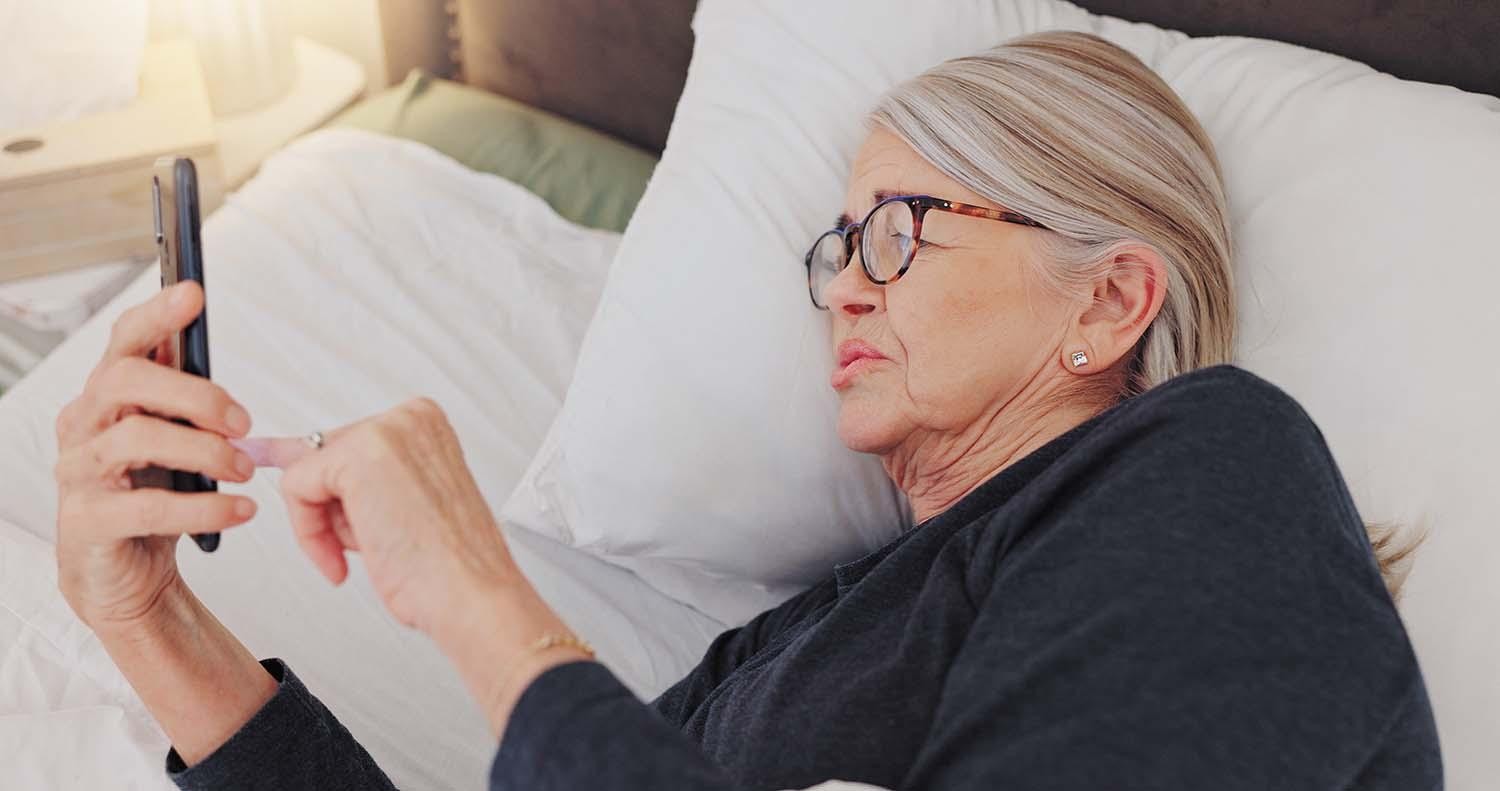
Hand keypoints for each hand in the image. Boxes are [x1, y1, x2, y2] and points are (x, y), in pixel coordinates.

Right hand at [54, 281, 257, 633]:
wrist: (124, 572)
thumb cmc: (152, 493)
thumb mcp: (175, 439)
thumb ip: (188, 404)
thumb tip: (221, 375)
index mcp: (107, 397)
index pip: (123, 342)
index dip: (155, 315)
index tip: (193, 294)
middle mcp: (84, 425)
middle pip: (124, 380)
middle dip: (195, 394)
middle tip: (242, 423)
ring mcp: (79, 472)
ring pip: (135, 438)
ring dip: (205, 451)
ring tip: (244, 470)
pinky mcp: (87, 522)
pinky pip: (148, 507)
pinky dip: (205, 507)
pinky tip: (240, 509)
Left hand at [240, 399, 590, 736]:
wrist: (469, 593)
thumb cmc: (445, 566)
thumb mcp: (400, 504)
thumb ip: (357, 477)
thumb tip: (288, 453)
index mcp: (424, 424)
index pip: (348, 445)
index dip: (338, 496)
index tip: (320, 500)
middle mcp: (408, 418)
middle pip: (325, 458)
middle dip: (332, 512)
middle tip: (366, 543)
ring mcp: (387, 431)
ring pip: (307, 473)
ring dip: (324, 526)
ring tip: (372, 549)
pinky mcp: (359, 455)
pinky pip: (295, 488)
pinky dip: (309, 533)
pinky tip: (344, 555)